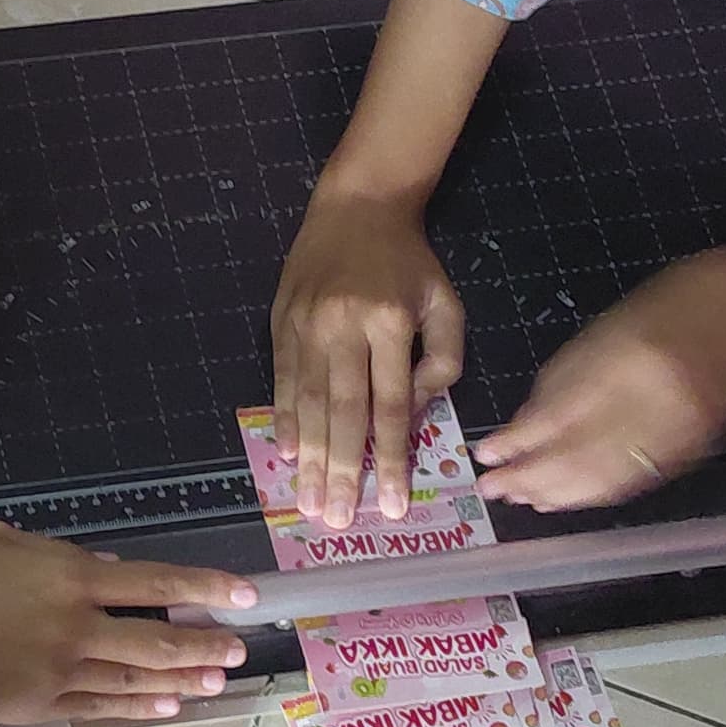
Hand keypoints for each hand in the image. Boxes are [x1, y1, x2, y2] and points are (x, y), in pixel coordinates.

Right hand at [0, 525, 257, 726]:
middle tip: (239, 646)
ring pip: (137, 677)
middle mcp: (75, 627)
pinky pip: (103, 706)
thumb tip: (107, 568)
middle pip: (157, 638)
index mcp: (66, 577)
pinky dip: (140, 706)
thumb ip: (53, 552)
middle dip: (205, 643)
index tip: (245, 593)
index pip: (153, 581)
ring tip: (219, 679)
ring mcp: (60, 672)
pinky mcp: (40, 708)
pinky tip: (170, 705)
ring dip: (183, 678)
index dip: (204, 587)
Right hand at [271, 188, 466, 528]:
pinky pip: (283, 380)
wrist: (356, 206)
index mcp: (389, 323)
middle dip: (342, 472)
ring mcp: (306, 325)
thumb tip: (416, 414)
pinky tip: (287, 453)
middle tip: (337, 520)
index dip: (391, 460)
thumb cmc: (408, 262)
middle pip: (344, 414)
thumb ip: (441, 361)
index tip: (392, 505)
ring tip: (309, 502)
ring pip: (309, 404)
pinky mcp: (281, 322)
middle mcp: (343, 327)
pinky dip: (285, 419)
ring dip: (309, 459)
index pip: (392, 406)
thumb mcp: (444, 303)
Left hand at [473, 250, 725, 510]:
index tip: (485, 457)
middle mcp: (655, 401)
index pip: (560, 417)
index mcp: (629, 359)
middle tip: (494, 490)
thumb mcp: (611, 324)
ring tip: (524, 499)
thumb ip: (568, 378)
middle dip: (532, 478)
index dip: (519, 444)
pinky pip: (636, 480)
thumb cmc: (683, 300)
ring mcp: (680, 429)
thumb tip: (524, 425)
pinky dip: (597, 493)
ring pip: (608, 478)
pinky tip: (569, 497)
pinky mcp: (695, 447)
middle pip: (580, 456)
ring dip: (560, 493)